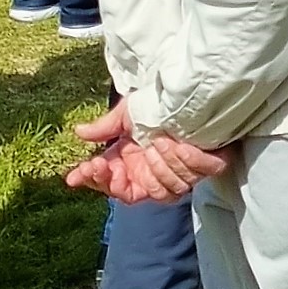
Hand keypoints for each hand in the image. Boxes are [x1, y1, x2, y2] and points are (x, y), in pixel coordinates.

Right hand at [66, 100, 225, 202]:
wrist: (194, 93)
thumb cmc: (159, 106)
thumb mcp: (129, 113)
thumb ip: (105, 127)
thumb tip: (78, 131)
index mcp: (134, 167)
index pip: (111, 186)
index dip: (97, 181)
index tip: (87, 168)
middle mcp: (155, 176)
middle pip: (134, 195)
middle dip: (124, 179)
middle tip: (121, 157)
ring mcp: (181, 175)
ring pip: (166, 191)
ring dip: (160, 167)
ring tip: (158, 142)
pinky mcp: (209, 166)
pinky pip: (198, 174)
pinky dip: (188, 161)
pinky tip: (182, 146)